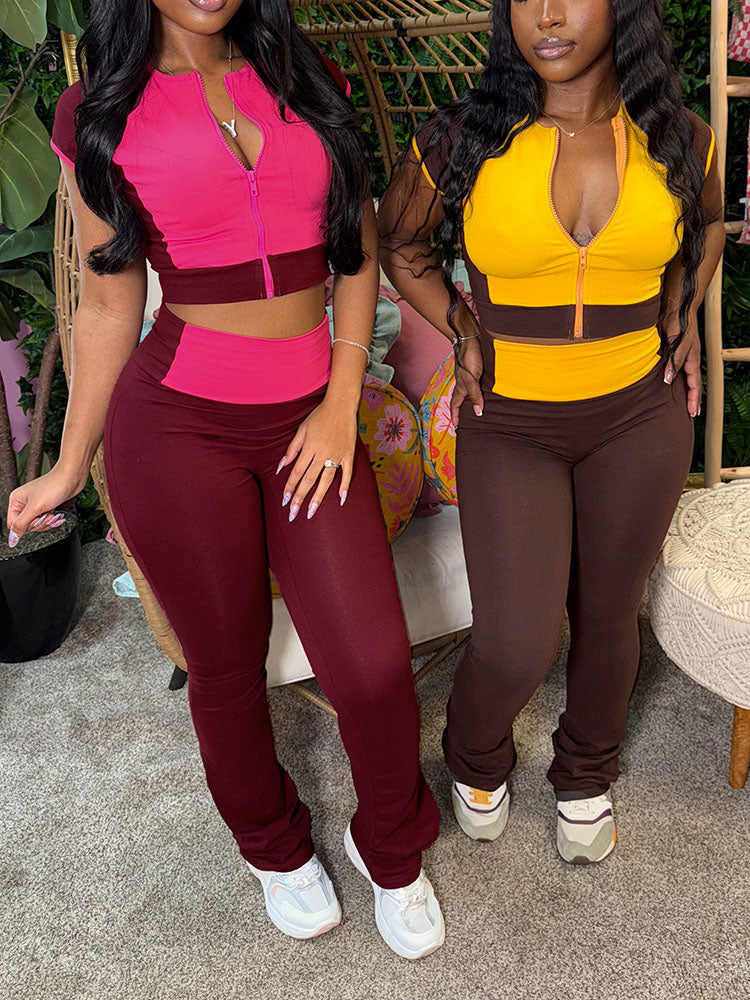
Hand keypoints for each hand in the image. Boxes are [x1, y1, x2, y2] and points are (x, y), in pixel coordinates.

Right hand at [6, 465, 83, 547]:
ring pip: (37, 524)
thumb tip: (12, 539)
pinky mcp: (46, 506)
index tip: (36, 521)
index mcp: (16, 501)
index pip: (13, 524)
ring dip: (47, 522)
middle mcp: (24, 503)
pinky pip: (46, 520)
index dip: (25, 526)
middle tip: (47, 515)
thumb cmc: (54, 486)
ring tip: (53, 514)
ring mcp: (36, 505)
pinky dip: (52, 520)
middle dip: (39, 524)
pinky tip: (57, 514)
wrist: (71, 477)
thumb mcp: (35, 508)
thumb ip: (22, 524)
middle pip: (26, 526)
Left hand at [277, 397, 357, 520]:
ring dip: (318, 497)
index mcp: (310, 448)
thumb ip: (292, 448)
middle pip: (309, 480)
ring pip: (326, 480)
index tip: (285, 501)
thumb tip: (282, 466)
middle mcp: (322, 453)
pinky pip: (347, 473)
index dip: (290, 487)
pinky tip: (340, 499)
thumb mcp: (302, 429)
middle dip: (300, 498)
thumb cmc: (319, 416)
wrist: (341, 405)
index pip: (297, 472)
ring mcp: (337, 455)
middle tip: (293, 514)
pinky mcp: (349, 454)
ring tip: (311, 512)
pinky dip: (344, 486)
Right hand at [450, 338, 483, 428]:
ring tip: (480, 410)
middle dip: (463, 412)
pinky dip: (481, 392)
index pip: (455, 406)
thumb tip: (478, 413)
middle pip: (462, 401)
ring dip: (473, 401)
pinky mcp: (478, 371)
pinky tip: (490, 393)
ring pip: (470, 393)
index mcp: (460, 387)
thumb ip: (475, 394)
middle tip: (468, 422)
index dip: (455, 417)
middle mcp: (464, 384)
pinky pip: (478, 385)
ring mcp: (470, 377)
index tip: (456, 427)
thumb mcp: (471, 378)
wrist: (471, 338)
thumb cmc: (469, 357)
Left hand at [662, 311, 701, 417]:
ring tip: (684, 404)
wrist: (676, 306)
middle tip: (691, 414)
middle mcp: (689, 360)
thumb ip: (674, 361)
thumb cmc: (679, 322)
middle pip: (693, 384)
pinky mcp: (676, 351)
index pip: (694, 384)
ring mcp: (684, 356)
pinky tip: (672, 384)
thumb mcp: (677, 342)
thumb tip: (668, 380)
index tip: (692, 413)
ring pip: (686, 378)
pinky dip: (678, 380)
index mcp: (692, 359)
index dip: (693, 399)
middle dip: (693, 399)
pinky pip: (679, 370)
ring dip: (687, 391)